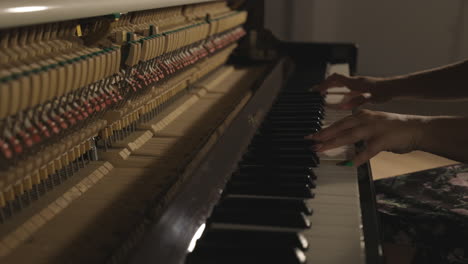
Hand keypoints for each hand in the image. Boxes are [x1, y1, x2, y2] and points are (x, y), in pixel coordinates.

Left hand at [305, 109, 426, 165]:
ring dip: (333, 143)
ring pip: (349, 136)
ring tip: (321, 149)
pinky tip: (349, 164)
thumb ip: (358, 130)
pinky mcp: (383, 140)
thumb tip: (342, 138)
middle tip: (310, 141)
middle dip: (323, 134)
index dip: (325, 129)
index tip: (312, 135)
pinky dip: (358, 158)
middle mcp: (366, 119)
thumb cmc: (395, 128)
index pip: (340, 122)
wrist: (417, 129)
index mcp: (363, 115)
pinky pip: (367, 151)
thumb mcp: (373, 125)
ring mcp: (374, 129)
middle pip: (340, 127)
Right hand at [316, 73, 392, 109]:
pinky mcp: (361, 87)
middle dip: (325, 84)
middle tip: (316, 90)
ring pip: (341, 82)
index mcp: (354, 83)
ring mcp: (357, 83)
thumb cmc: (383, 92)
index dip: (324, 83)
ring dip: (331, 86)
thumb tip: (343, 106)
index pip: (335, 79)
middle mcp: (354, 81)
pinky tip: (340, 96)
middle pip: (336, 80)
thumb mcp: (369, 98)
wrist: (393, 88)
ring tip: (324, 92)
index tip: (316, 89)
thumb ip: (356, 102)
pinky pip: (346, 86)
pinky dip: (340, 89)